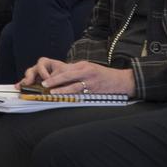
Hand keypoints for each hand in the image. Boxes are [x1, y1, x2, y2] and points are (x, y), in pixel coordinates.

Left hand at [18, 59, 133, 95]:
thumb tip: (61, 73)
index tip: (45, 79)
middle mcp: (87, 74)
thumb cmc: (102, 73)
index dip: (55, 75)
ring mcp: (92, 84)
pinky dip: (73, 98)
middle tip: (45, 85)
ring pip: (74, 88)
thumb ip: (75, 69)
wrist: (121, 81)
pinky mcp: (96, 93)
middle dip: (55, 81)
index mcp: (84, 66)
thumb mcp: (89, 67)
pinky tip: (67, 100)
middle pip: (68, 77)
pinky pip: (82, 96)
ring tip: (53, 93)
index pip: (66, 70)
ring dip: (62, 91)